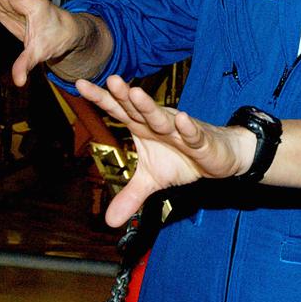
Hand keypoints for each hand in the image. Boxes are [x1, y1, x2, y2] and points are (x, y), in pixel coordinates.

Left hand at [76, 75, 253, 226]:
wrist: (220, 157)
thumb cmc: (183, 160)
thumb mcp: (152, 181)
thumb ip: (130, 196)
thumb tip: (109, 221)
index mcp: (144, 129)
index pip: (119, 111)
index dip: (101, 98)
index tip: (80, 84)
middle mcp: (159, 125)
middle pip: (137, 110)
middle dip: (124, 96)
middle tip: (110, 80)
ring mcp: (180, 132)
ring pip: (162, 118)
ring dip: (148, 107)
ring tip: (134, 93)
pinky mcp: (201, 141)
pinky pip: (193, 135)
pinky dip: (188, 128)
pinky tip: (182, 119)